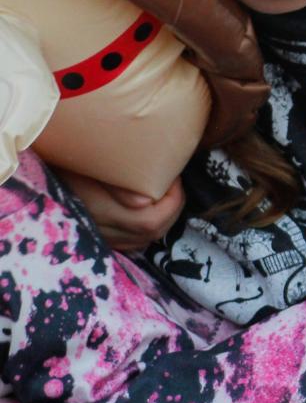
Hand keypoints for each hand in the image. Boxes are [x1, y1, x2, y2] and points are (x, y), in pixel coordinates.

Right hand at [59, 171, 183, 250]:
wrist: (35, 177)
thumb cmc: (67, 161)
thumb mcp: (90, 163)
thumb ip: (117, 183)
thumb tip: (145, 201)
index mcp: (96, 210)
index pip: (149, 221)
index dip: (172, 201)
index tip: (172, 177)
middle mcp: (97, 229)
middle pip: (151, 232)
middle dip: (173, 208)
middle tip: (172, 183)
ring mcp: (96, 237)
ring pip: (143, 240)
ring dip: (163, 218)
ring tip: (163, 192)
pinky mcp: (95, 237)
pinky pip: (131, 242)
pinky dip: (146, 228)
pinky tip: (148, 208)